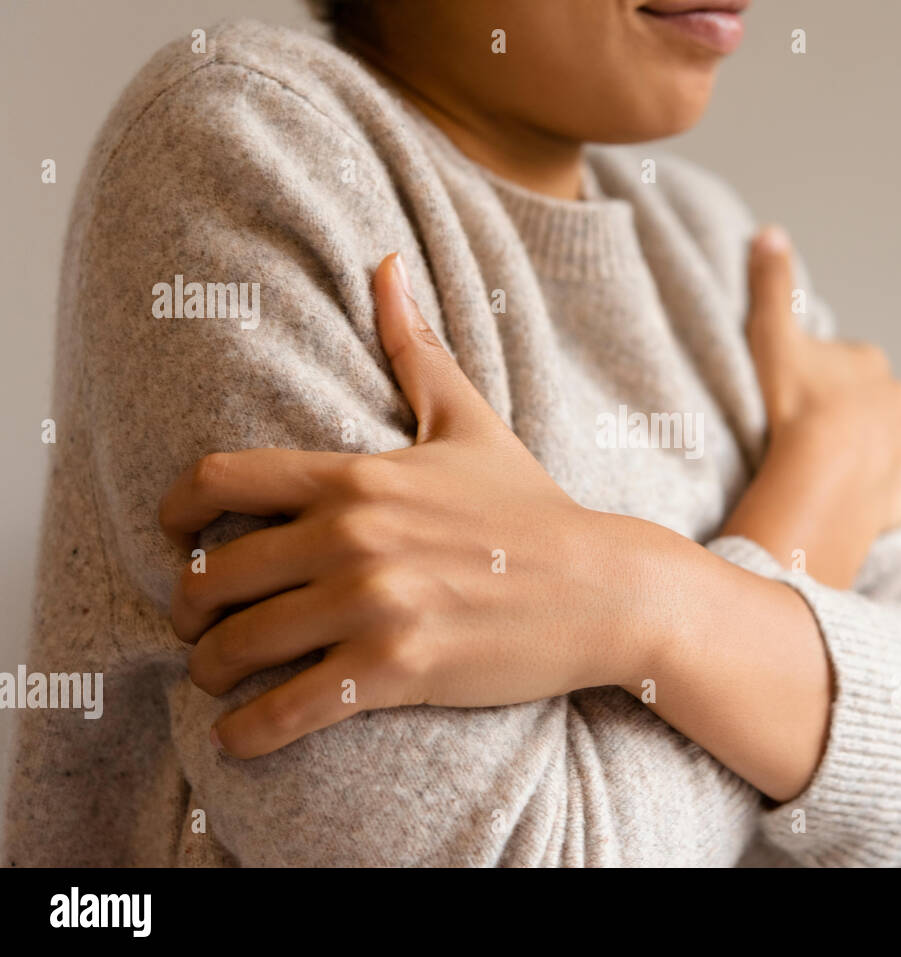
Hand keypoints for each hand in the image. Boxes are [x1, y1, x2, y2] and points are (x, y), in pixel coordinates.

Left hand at [161, 253, 659, 758]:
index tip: (173, 536)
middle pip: (211, 575)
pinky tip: (240, 738)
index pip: (221, 481)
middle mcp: (354, 536)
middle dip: (186, 608)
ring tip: (218, 677)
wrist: (602, 588)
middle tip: (198, 625)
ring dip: (209, 670)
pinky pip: (288, 709)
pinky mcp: (397, 668)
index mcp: (358, 477)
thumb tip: (384, 263)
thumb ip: (415, 347)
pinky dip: (248, 734)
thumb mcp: (469, 422)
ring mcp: (374, 603)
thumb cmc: (531, 509)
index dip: (174, 512)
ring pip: (238, 646)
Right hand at [722, 226, 900, 586]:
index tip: (800, 404)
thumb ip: (772, 286)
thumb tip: (769, 231)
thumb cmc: (797, 406)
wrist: (827, 475)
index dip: (823, 385)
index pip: (848, 368)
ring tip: (839, 470)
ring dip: (877, 449)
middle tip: (817, 439)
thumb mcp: (774, 337)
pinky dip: (894, 484)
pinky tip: (865, 492)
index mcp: (869, 361)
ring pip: (897, 439)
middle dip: (855, 416)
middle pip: (876, 403)